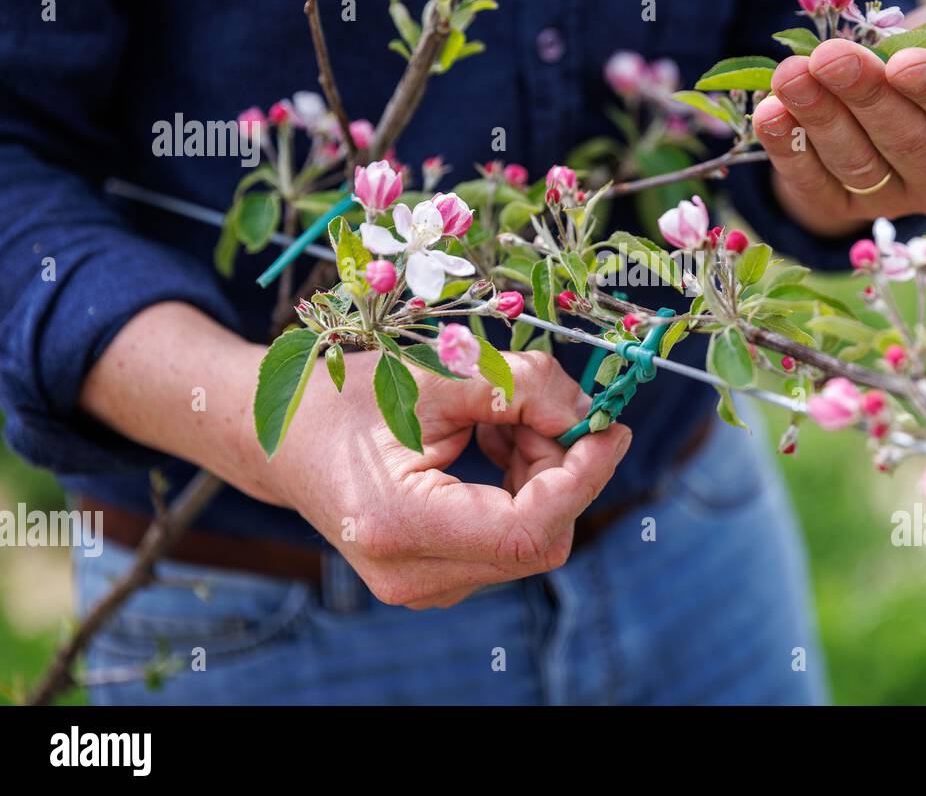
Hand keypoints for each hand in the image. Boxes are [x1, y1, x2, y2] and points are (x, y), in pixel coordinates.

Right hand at [81, 304, 630, 609]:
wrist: (282, 438)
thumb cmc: (348, 397)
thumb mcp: (437, 371)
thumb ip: (522, 388)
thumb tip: (591, 417)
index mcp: (400, 524)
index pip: (527, 529)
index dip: (583, 478)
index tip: (610, 427)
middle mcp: (411, 575)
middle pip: (538, 538)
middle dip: (559, 467)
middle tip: (541, 406)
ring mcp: (422, 587)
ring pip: (531, 538)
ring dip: (538, 471)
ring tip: (494, 419)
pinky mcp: (436, 577)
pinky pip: (510, 538)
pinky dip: (518, 486)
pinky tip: (484, 444)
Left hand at [752, 0, 925, 236]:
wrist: (889, 85)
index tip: (905, 57)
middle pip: (903, 143)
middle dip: (865, 97)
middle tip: (831, 55)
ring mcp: (887, 199)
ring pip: (852, 161)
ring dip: (817, 116)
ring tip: (793, 73)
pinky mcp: (834, 205)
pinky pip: (808, 182)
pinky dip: (783, 146)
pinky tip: (768, 111)